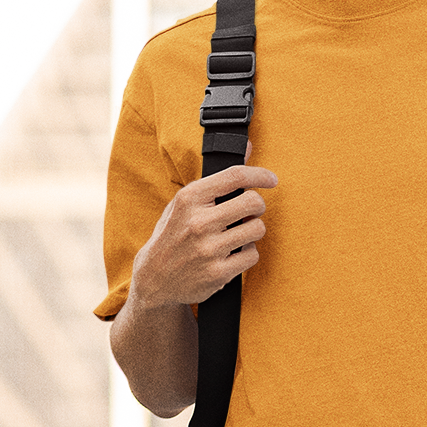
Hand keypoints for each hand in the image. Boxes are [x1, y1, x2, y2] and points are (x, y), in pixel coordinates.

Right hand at [130, 156, 276, 310]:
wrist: (154, 279)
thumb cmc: (173, 234)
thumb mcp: (184, 202)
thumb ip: (217, 177)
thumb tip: (248, 148)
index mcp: (189, 199)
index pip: (235, 177)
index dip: (260, 175)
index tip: (271, 179)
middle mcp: (198, 222)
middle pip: (253, 202)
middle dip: (257, 205)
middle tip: (250, 211)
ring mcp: (209, 249)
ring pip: (257, 229)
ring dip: (253, 230)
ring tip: (238, 232)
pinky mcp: (218, 273)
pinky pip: (252, 255)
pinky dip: (247, 253)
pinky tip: (234, 253)